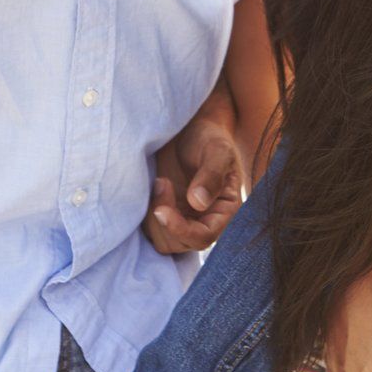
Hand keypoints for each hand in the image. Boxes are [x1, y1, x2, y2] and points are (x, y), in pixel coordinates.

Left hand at [143, 88, 244, 253]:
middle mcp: (206, 221)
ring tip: (159, 181)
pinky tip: (151, 188)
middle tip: (161, 182)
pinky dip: (145, 217)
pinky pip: (152, 231)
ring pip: (164, 242)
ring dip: (154, 219)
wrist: (190, 128)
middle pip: (182, 244)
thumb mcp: (216, 150)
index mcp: (225, 210)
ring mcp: (185, 220)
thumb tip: (198, 203)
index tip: (161, 210)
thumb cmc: (209, 136)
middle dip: (165, 221)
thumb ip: (211, 174)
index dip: (182, 230)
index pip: (204, 236)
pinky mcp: (167, 215)